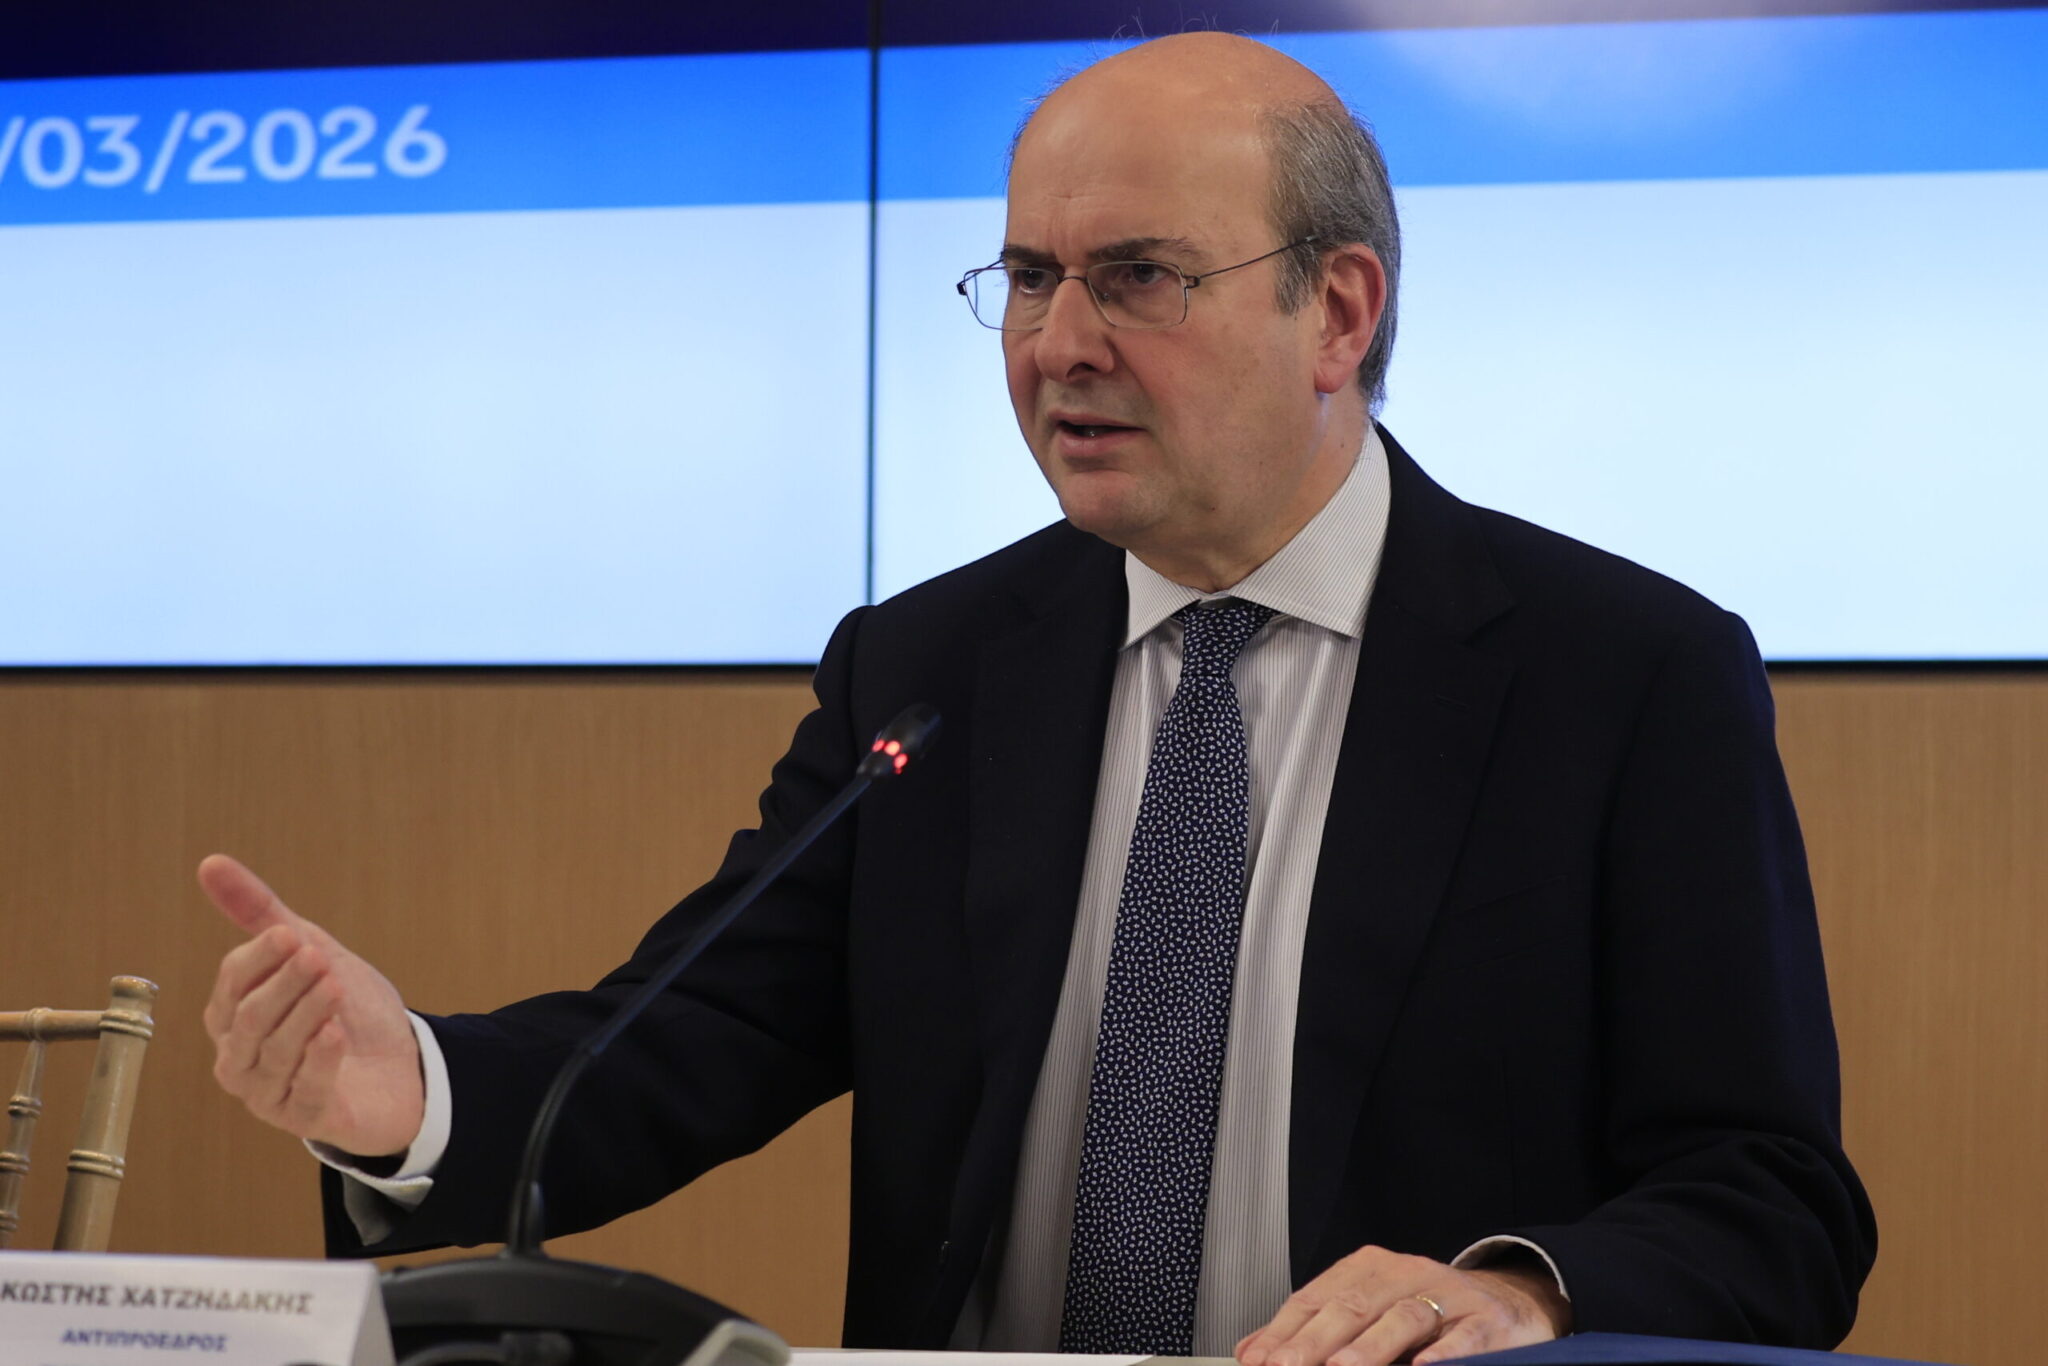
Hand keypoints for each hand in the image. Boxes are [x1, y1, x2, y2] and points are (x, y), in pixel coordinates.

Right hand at [198, 853, 424, 1157]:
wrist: (404, 1064)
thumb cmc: (348, 1009)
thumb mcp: (312, 953)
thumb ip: (261, 914)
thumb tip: (210, 863)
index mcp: (234, 1017)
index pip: (231, 984)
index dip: (259, 958)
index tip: (292, 934)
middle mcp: (241, 1058)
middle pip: (250, 1019)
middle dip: (284, 985)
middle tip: (317, 957)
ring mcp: (269, 1094)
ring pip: (274, 1053)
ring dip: (305, 1015)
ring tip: (334, 985)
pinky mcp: (305, 1119)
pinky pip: (303, 1092)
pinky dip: (319, 1061)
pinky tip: (335, 1034)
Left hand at [1236, 1245, 1569, 1365]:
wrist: (1508, 1302)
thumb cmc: (1429, 1310)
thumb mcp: (1368, 1309)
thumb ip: (1314, 1329)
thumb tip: (1253, 1352)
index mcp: (1369, 1269)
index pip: (1316, 1297)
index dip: (1285, 1331)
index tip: (1261, 1360)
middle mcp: (1406, 1274)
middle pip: (1353, 1305)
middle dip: (1316, 1341)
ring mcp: (1449, 1296)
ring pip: (1404, 1317)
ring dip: (1370, 1347)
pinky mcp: (1488, 1322)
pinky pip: (1463, 1338)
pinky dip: (1443, 1354)